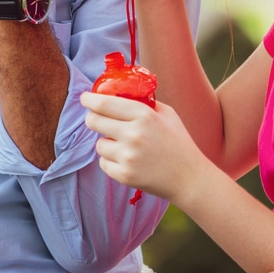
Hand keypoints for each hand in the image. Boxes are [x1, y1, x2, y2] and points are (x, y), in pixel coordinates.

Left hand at [80, 92, 206, 202]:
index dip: (89, 100)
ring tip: (124, 146)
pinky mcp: (124, 175)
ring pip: (99, 144)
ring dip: (107, 143)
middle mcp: (133, 134)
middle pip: (94, 121)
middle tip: (97, 119)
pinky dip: (111, 161)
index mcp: (144, 115)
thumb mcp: (167, 113)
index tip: (85, 98)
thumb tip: (119, 95)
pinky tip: (128, 160)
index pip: (104, 104)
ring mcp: (128, 157)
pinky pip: (104, 163)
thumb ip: (143, 103)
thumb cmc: (178, 142)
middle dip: (93, 118)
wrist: (189, 177)